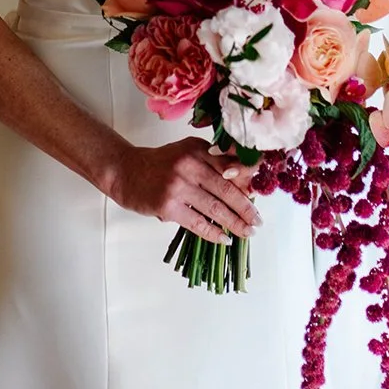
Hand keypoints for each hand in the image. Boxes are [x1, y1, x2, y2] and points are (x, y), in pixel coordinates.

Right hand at [107, 136, 262, 244]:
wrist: (126, 172)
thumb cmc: (161, 164)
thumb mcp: (187, 152)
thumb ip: (213, 161)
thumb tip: (244, 183)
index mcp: (198, 149)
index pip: (230, 165)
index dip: (249, 182)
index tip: (262, 195)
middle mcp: (189, 164)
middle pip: (227, 188)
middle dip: (246, 207)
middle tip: (258, 220)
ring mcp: (178, 186)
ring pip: (215, 208)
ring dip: (235, 223)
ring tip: (247, 232)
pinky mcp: (168, 206)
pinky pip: (197, 223)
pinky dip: (214, 233)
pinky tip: (224, 239)